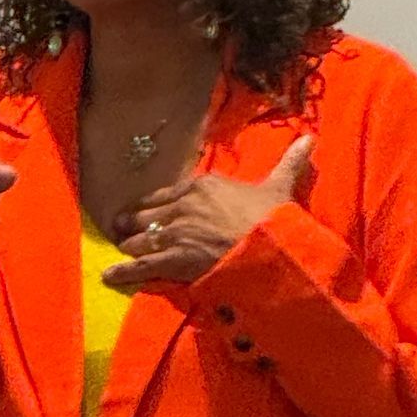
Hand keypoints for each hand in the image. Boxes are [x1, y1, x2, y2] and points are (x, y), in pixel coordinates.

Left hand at [104, 136, 313, 289]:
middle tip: (123, 230)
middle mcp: (182, 205)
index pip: (168, 194)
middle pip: (148, 214)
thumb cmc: (274, 218)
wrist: (268, 248)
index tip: (148, 210)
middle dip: (135, 224)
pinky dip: (122, 272)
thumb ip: (289, 163)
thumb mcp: (280, 187)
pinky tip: (107, 276)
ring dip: (130, 246)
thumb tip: (309, 140)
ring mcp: (173, 232)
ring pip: (140, 238)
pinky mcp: (170, 260)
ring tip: (120, 251)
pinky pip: (139, 266)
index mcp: (202, 185)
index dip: (156, 205)